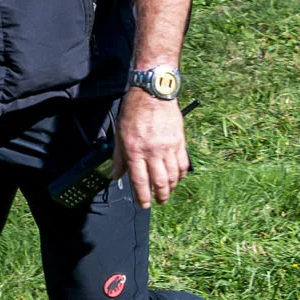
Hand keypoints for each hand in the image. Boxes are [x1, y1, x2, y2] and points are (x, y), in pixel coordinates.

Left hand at [113, 87, 189, 207]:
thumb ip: (119, 157)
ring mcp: (168, 147)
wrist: (152, 93)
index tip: (144, 205)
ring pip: (173, 176)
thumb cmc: (133, 111)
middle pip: (159, 182)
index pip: (139, 181)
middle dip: (160, 196)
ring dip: (171, 187)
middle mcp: (152, 151)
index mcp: (134, 150)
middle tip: (159, 201)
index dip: (142, 197)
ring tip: (168, 191)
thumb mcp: (119, 134)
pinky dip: (182, 174)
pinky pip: (183, 164)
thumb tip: (116, 176)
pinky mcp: (180, 142)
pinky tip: (178, 177)